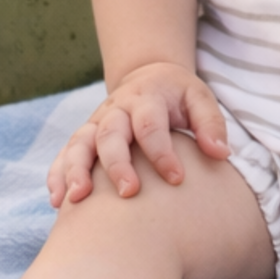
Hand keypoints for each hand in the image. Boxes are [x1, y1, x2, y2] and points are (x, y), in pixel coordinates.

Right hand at [46, 61, 228, 205]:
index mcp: (147, 98)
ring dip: (76, 170)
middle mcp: (116, 109)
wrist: (148, 77)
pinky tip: (58, 201)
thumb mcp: (200, 99)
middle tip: (129, 192)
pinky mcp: (83, 136)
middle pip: (110, 135)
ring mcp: (95, 123)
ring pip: (79, 144)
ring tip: (78, 199)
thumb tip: (221, 154)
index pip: (151, 125)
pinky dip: (57, 175)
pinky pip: (63, 154)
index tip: (177, 179)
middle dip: (117, 164)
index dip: (162, 153)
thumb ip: (210, 124)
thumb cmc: (178, 96)